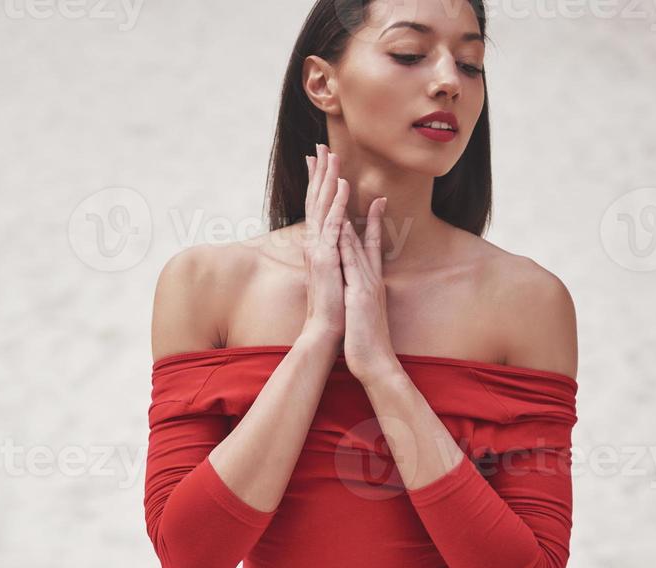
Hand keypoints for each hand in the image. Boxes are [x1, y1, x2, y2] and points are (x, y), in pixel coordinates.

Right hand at [298, 144, 348, 350]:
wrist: (327, 333)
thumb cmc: (333, 310)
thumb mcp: (335, 277)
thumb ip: (334, 258)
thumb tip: (336, 247)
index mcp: (318, 248)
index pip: (317, 209)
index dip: (318, 184)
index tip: (319, 161)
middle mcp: (314, 245)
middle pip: (316, 201)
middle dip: (319, 173)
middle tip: (319, 146)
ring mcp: (318, 251)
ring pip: (322, 207)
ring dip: (327, 179)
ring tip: (330, 155)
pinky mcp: (326, 259)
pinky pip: (333, 225)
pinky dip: (337, 203)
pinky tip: (341, 184)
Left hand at [339, 195, 398, 385]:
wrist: (376, 364)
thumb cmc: (366, 343)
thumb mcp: (362, 312)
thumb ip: (361, 296)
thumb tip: (355, 289)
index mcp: (370, 280)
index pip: (368, 241)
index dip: (366, 216)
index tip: (365, 192)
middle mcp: (371, 275)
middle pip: (361, 230)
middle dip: (348, 203)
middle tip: (341, 172)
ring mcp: (367, 282)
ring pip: (356, 239)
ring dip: (346, 211)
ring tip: (339, 183)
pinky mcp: (361, 293)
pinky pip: (353, 261)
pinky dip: (347, 241)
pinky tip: (340, 223)